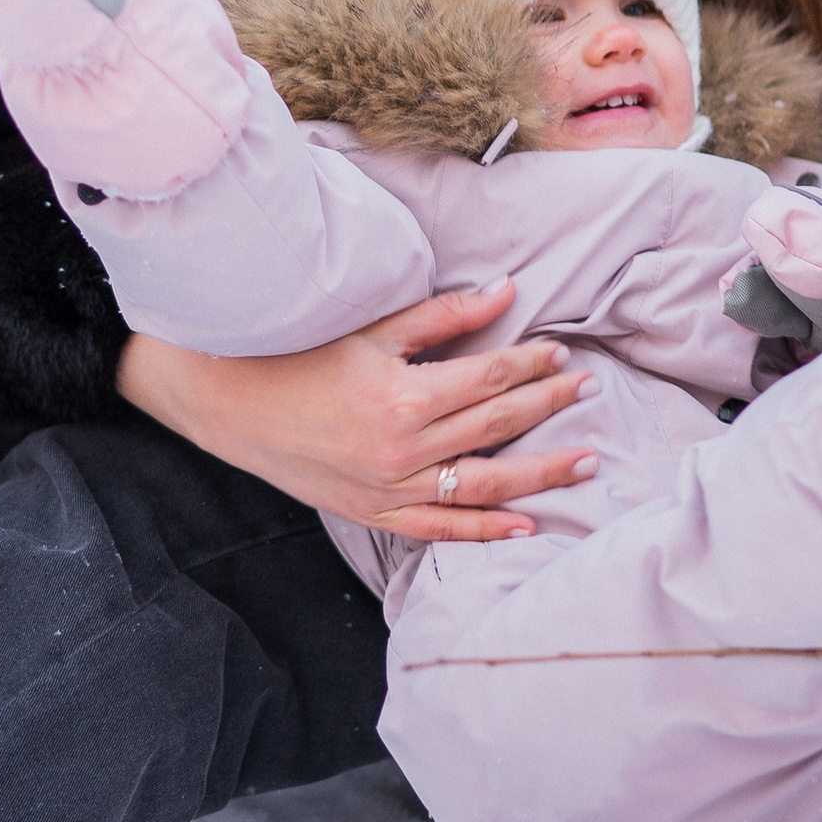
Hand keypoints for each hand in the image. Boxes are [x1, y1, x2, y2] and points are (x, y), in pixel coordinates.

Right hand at [117, 282, 593, 541]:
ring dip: (541, 473)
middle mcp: (403, 449)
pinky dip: (486, 530)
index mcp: (402, 397)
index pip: (488, 378)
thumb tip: (505, 291)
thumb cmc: (298, 358)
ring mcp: (392, 488)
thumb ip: (440, 316)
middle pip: (497, 427)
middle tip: (588, 389)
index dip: (529, 363)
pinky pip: (441, 529)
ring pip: (484, 484)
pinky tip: (527, 524)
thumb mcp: (368, 330)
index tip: (559, 351)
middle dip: (548, 405)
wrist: (233, 407)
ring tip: (587, 460)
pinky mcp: (376, 512)